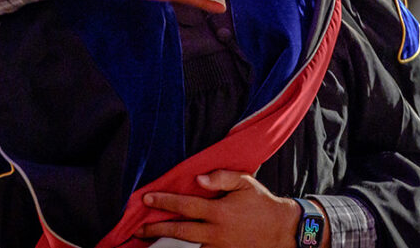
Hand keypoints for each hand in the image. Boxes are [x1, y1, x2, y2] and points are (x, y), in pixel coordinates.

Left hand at [135, 170, 300, 247]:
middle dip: (156, 230)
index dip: (165, 202)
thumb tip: (198, 179)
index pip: (186, 206)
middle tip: (138, 229)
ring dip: (167, 245)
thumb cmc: (260, 203)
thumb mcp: (245, 182)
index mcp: (220, 212)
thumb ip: (222, 177)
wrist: (281, 230)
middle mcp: (217, 233)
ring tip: (148, 243)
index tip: (147, 198)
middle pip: (180, 232)